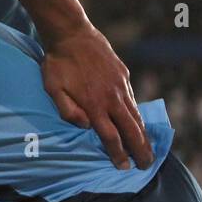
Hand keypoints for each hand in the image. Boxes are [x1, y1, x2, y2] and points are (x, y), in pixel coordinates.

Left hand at [41, 24, 150, 169]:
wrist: (72, 34)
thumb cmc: (57, 64)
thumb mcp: (53, 89)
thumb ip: (68, 110)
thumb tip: (85, 127)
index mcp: (94, 105)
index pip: (110, 136)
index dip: (118, 153)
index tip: (124, 167)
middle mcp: (112, 98)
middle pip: (131, 130)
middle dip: (140, 149)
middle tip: (146, 165)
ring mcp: (120, 86)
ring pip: (136, 115)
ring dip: (143, 134)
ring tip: (148, 148)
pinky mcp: (123, 75)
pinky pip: (133, 99)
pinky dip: (138, 114)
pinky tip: (138, 122)